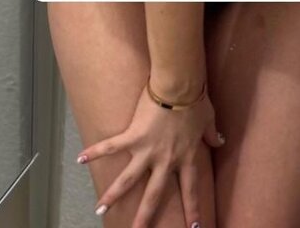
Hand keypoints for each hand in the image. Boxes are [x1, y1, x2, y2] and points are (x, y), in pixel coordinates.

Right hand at [77, 80, 224, 227]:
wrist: (179, 85)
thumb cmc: (195, 100)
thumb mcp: (208, 119)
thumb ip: (212, 134)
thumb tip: (220, 140)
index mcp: (185, 157)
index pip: (190, 189)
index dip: (192, 209)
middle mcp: (165, 160)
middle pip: (154, 195)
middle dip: (145, 217)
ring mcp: (147, 150)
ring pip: (128, 179)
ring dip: (113, 195)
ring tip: (99, 209)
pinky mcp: (133, 135)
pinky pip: (111, 146)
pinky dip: (95, 152)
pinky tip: (80, 159)